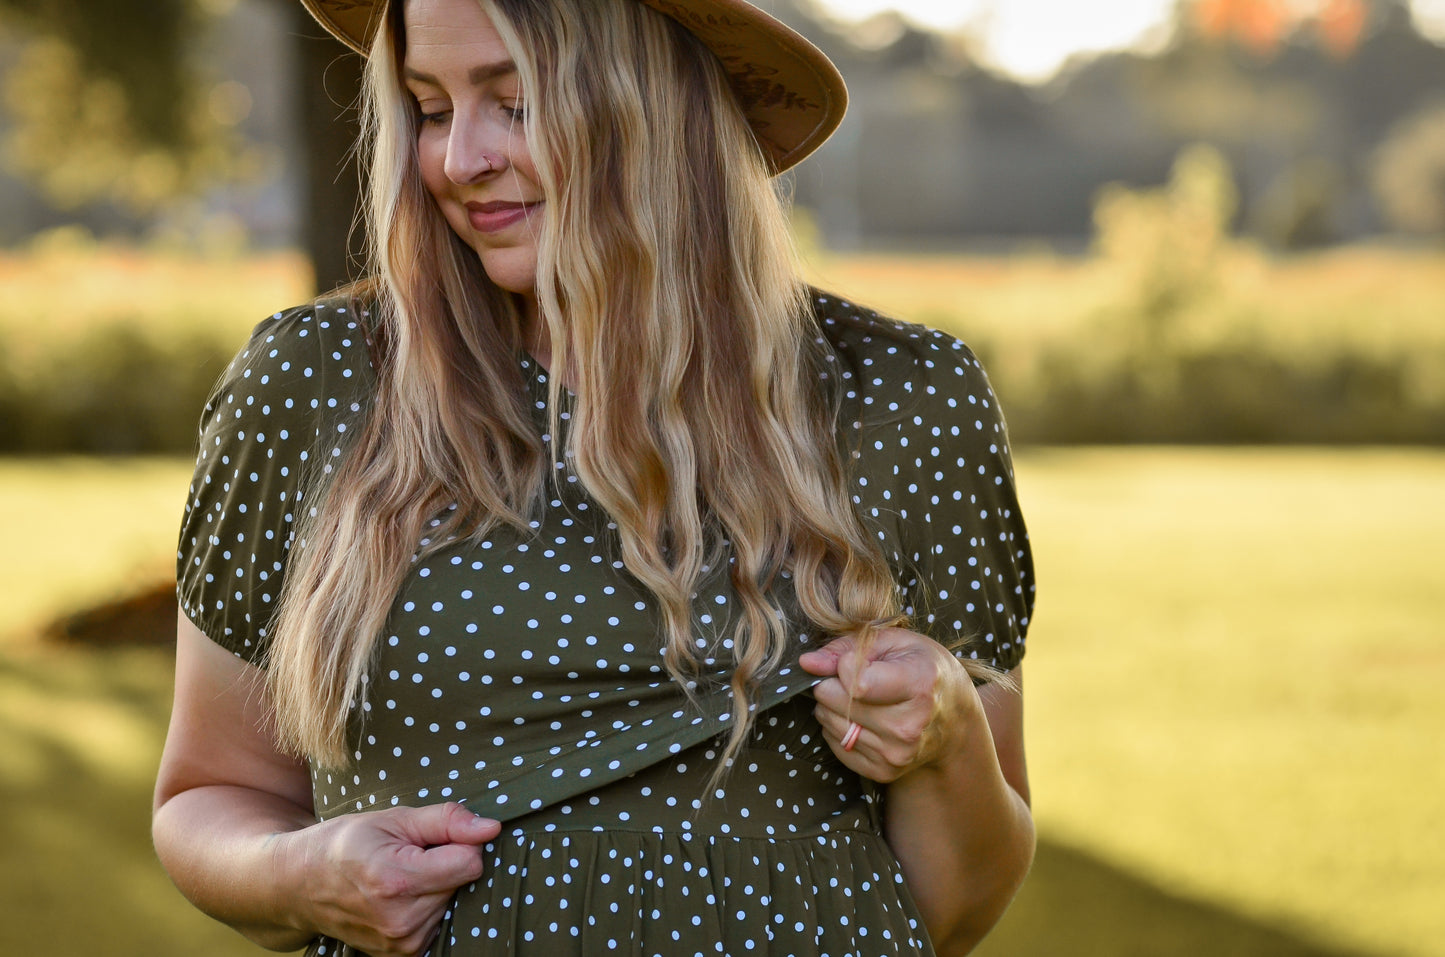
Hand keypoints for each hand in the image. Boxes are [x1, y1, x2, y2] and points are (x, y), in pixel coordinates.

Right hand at [279, 801, 500, 956]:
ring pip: (454, 902)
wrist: (300, 885)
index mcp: (398, 880)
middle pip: (463, 883)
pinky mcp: (404, 955)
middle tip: (408, 856)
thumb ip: (446, 821)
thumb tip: (491, 828)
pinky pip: (440, 921)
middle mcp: (402, 920)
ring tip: (400, 877)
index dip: (460, 842)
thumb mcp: (393, 818)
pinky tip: (401, 897)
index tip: (433, 838)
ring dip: (437, 887)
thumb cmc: (345, 843)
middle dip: (446, 864)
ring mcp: (402, 943)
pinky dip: (428, 906)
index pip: (470, 863)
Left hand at [798, 627, 981, 783]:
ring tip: (856, 697)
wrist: (954, 719)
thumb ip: (846, 647)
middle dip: (831, 684)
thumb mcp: (895, 641)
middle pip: (836, 702)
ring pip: (830, 723)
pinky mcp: (884, 772)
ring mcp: (896, 754)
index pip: (856, 682)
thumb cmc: (923, 669)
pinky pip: (835, 746)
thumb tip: (807, 664)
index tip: (857, 660)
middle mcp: (909, 727)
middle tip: (851, 677)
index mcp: (919, 686)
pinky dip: (837, 728)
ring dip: (831, 706)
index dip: (845, 665)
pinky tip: (860, 718)